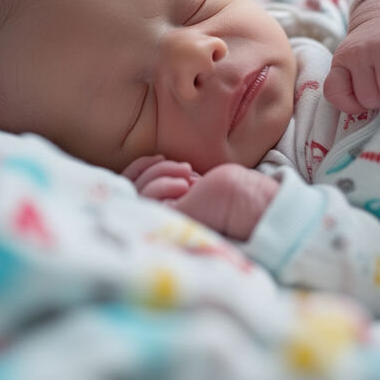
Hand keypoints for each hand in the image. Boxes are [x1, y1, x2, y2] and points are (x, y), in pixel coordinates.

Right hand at [122, 157, 277, 240]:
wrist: (249, 200)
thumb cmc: (228, 189)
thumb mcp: (193, 177)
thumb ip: (170, 176)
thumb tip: (152, 161)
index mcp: (164, 206)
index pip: (133, 189)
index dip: (139, 169)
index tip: (159, 157)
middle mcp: (159, 217)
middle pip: (130, 190)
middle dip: (149, 170)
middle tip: (182, 168)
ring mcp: (161, 221)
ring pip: (136, 193)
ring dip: (157, 175)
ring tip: (186, 175)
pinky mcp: (165, 223)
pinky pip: (145, 199)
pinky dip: (160, 185)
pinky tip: (184, 185)